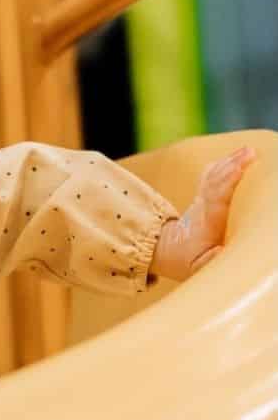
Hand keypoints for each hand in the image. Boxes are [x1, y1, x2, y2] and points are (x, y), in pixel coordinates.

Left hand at [151, 146, 255, 279]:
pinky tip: (241, 155)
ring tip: (248, 151)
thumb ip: (210, 261)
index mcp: (206, 224)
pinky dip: (227, 163)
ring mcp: (203, 199)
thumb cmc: (189, 260)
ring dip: (231, 161)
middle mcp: (203, 207)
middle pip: (216, 181)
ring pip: (215, 175)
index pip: (216, 198)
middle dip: (232, 166)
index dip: (227, 182)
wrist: (170, 250)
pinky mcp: (206, 195)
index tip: (239, 167)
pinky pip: (215, 175)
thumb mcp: (197, 268)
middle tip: (249, 152)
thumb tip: (222, 251)